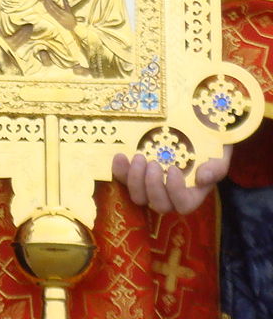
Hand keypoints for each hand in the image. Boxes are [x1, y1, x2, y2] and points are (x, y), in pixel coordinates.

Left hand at [42, 0, 76, 30]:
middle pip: (51, 8)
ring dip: (46, 5)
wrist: (71, 27)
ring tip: (43, 0)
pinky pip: (50, 13)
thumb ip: (66, 3)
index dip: (50, 1)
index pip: (55, 6)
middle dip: (47, 2)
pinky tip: (45, 6)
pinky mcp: (54, 19)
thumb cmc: (71, 18)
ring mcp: (56, 17)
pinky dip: (47, 9)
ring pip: (49, 11)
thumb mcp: (70, 10)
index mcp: (62, 13)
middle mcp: (58, 15)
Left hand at [112, 148, 228, 214]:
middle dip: (153, 185)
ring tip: (139, 157)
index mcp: (191, 194)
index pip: (182, 205)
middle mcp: (169, 195)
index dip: (176, 192)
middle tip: (153, 162)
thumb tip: (203, 178)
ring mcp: (150, 186)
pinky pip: (122, 180)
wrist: (193, 133)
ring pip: (138, 197)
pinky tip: (121, 156)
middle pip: (158, 205)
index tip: (174, 169)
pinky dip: (119, 170)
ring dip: (135, 179)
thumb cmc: (209, 147)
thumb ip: (216, 168)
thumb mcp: (218, 155)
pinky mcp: (134, 174)